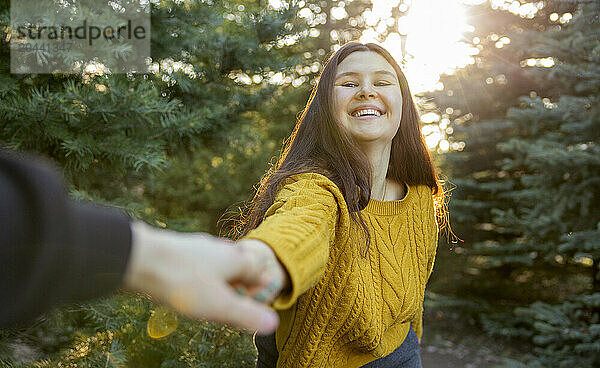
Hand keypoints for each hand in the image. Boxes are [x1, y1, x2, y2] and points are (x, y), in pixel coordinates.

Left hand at [123, 221, 278, 334]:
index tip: (248, 310)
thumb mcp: (220, 305)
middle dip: (236, 289)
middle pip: (237, 268)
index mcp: (235, 258)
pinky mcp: (176, 250)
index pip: (258, 272)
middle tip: (227, 311)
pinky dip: (195, 280)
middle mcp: (218, 248)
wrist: (137, 259)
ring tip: (203, 304)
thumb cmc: (182, 282)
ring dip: (215, 285)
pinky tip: (182, 290)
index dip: (257, 292)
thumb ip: (247, 315)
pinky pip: (194, 266)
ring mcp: (196, 247)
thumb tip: (273, 322)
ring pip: (214, 266)